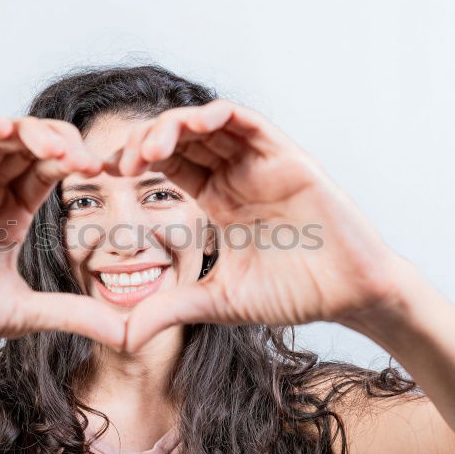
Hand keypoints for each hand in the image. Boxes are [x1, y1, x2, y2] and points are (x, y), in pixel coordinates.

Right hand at [0, 115, 126, 360]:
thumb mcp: (23, 314)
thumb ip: (73, 314)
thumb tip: (129, 334)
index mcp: (10, 212)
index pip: (49, 171)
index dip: (76, 164)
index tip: (107, 172)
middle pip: (29, 146)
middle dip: (61, 145)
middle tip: (87, 161)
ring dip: (30, 134)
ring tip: (58, 146)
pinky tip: (7, 131)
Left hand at [114, 99, 408, 348]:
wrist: (349, 296)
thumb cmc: (293, 293)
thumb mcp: (218, 301)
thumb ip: (172, 310)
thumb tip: (124, 338)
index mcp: (218, 199)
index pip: (170, 164)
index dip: (136, 159)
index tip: (105, 173)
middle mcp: (237, 174)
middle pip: (183, 138)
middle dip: (146, 141)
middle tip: (121, 162)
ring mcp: (262, 164)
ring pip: (211, 124)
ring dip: (176, 125)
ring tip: (148, 146)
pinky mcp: (289, 159)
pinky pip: (252, 124)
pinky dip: (222, 116)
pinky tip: (197, 122)